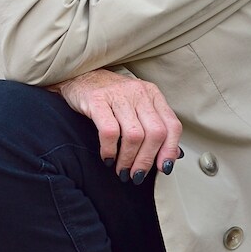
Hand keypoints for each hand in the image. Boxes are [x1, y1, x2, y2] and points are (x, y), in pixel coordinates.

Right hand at [52, 69, 182, 181]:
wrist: (78, 76)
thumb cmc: (109, 97)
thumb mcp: (136, 107)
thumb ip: (154, 127)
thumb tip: (171, 156)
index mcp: (152, 94)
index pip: (172, 125)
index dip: (170, 150)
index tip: (164, 169)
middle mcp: (138, 92)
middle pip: (155, 133)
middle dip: (146, 160)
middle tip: (136, 175)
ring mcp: (118, 94)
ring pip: (134, 135)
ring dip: (128, 159)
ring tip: (121, 169)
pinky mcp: (97, 100)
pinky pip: (109, 131)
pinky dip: (110, 150)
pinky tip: (107, 158)